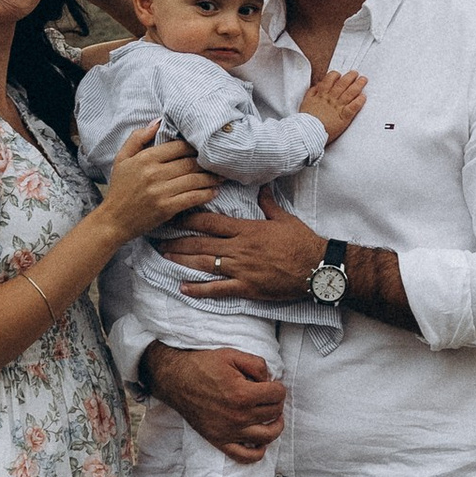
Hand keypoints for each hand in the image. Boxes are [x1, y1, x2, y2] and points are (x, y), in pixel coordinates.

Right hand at [99, 124, 215, 244]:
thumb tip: (158, 122)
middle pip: (190, 163)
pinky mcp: (166, 208)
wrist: (113, 221)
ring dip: (211, 178)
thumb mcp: (122, 159)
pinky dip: (206, 194)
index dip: (195, 147)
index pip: (179, 146)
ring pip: (194, 180)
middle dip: (208, 162)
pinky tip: (214, 192)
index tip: (205, 149)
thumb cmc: (119, 189)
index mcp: (145, 158)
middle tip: (220, 162)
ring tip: (221, 176)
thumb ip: (138, 138)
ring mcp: (161, 191)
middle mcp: (154, 173)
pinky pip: (192, 198)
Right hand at [144, 342, 285, 461]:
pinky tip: (259, 440)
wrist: (175, 380)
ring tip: (272, 417)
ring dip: (275, 425)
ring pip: (267, 436)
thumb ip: (257, 365)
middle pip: (274, 413)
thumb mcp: (232, 355)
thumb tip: (270, 379)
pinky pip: (246, 456)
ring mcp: (229, 431)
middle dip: (276, 402)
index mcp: (243, 394)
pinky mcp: (219, 440)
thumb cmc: (202, 366)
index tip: (270, 384)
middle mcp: (238, 416)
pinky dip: (258, 451)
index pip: (277, 395)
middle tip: (268, 396)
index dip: (277, 387)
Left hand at [163, 184, 325, 306]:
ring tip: (164, 257)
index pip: (211, 221)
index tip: (174, 215)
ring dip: (182, 260)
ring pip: (204, 264)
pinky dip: (199, 289)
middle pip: (201, 243)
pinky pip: (218, 289)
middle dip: (177, 240)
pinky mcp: (246, 287)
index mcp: (246, 229)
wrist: (317, 267)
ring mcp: (241, 269)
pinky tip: (183, 288)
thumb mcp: (284, 218)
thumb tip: (262, 187)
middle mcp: (239, 248)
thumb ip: (268, 203)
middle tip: (158, 238)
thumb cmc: (302, 241)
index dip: (189, 218)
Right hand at [306, 65, 368, 142]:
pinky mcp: (344, 117)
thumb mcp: (305, 102)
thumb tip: (319, 85)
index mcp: (321, 95)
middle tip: (356, 73)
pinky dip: (359, 101)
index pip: (330, 79)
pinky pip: (353, 107)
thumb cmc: (306, 119)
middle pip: (342, 84)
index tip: (340, 74)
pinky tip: (363, 97)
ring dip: (358, 85)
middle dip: (350, 77)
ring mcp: (338, 107)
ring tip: (363, 80)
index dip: (336, 75)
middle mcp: (331, 99)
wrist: (307, 132)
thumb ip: (312, 92)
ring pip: (350, 93)